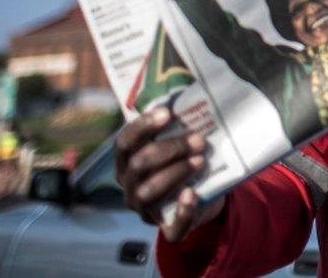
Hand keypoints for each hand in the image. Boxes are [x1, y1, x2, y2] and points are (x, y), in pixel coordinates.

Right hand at [114, 106, 224, 241]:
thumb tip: (193, 97)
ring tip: (199, 160)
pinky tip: (193, 194)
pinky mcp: (168, 229)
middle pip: (140, 164)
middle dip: (170, 149)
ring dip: (176, 173)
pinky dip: (183, 210)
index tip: (168, 112)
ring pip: (151, 191)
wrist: (203, 196)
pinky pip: (172, 226)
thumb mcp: (175, 145)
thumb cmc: (183, 162)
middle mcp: (130, 186)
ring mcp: (145, 209)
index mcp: (127, 162)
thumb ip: (175, 127)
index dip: (143, 127)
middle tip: (198, 140)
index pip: (124, 143)